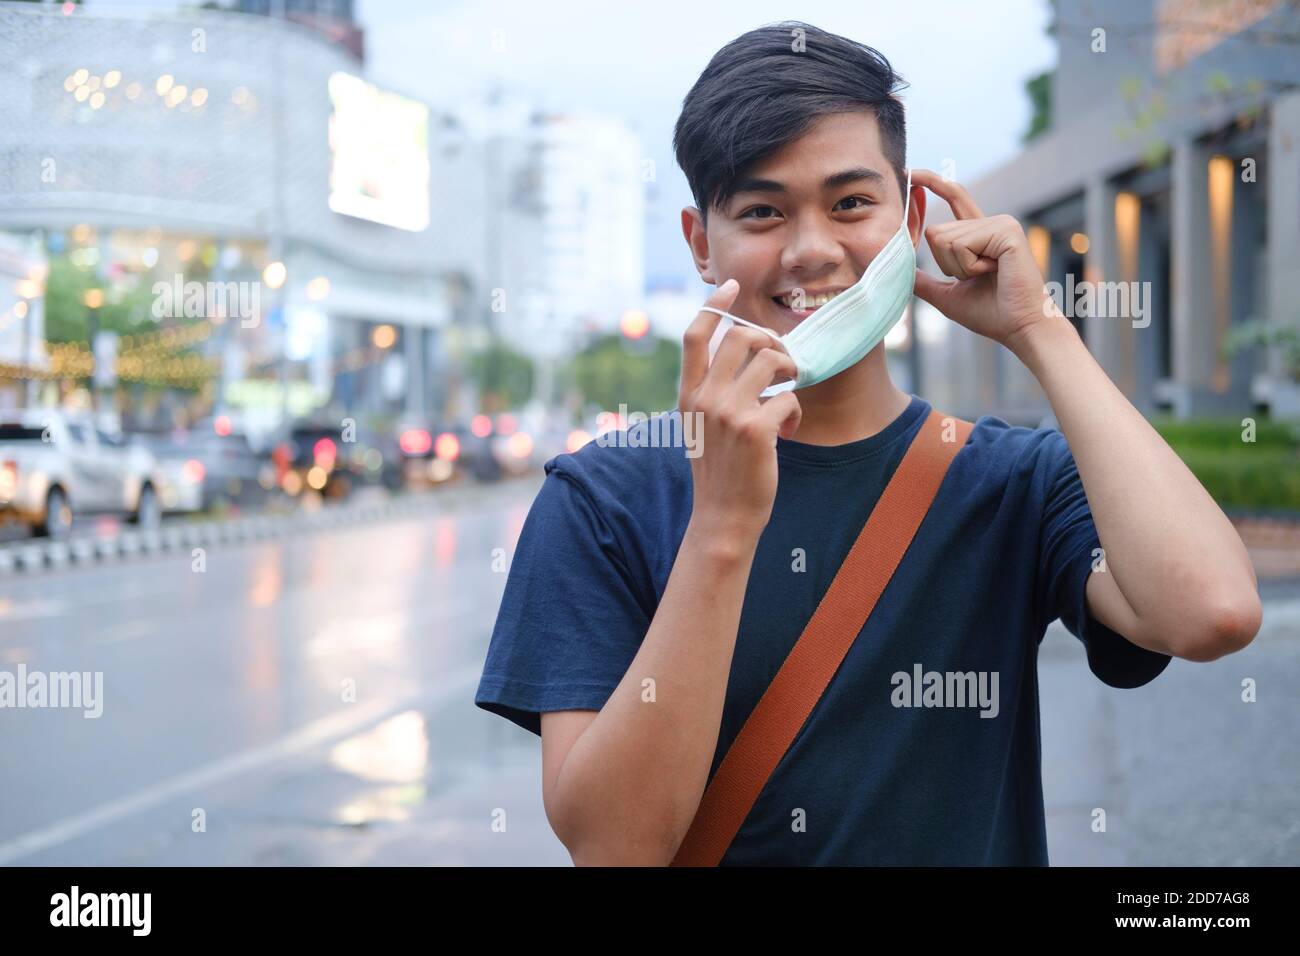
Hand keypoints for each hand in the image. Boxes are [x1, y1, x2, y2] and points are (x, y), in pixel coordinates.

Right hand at [679, 279, 801, 544]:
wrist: (722, 517)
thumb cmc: (719, 471)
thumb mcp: (700, 426)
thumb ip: (710, 392)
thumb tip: (738, 353)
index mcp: (688, 395)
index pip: (695, 336)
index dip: (715, 305)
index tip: (732, 286)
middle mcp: (705, 399)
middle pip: (742, 338)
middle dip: (771, 342)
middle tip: (782, 364)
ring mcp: (729, 413)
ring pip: (772, 362)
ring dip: (790, 374)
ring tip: (788, 396)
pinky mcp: (756, 430)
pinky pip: (788, 398)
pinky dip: (794, 412)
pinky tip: (787, 433)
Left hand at [910, 169, 1058, 350]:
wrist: (1020, 328)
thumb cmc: (991, 314)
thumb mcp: (947, 296)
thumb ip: (925, 281)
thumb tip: (899, 271)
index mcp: (980, 233)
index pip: (953, 197)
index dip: (931, 182)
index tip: (909, 170)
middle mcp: (992, 222)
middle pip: (936, 232)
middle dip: (947, 265)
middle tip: (978, 278)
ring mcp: (1001, 223)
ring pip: (945, 239)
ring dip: (959, 268)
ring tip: (989, 276)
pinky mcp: (1005, 231)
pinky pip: (961, 245)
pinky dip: (969, 267)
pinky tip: (994, 272)